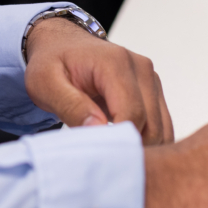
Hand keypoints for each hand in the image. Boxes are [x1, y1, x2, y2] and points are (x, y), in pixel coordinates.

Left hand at [23, 16, 173, 144]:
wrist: (62, 44)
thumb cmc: (52, 62)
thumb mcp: (46, 84)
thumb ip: (71, 106)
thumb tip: (98, 129)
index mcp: (115, 62)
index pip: (132, 114)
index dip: (117, 142)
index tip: (97, 158)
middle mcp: (141, 68)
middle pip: (151, 125)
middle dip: (129, 149)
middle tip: (101, 162)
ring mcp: (151, 79)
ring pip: (161, 129)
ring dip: (140, 148)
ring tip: (110, 155)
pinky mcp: (153, 90)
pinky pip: (161, 126)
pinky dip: (146, 141)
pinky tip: (121, 146)